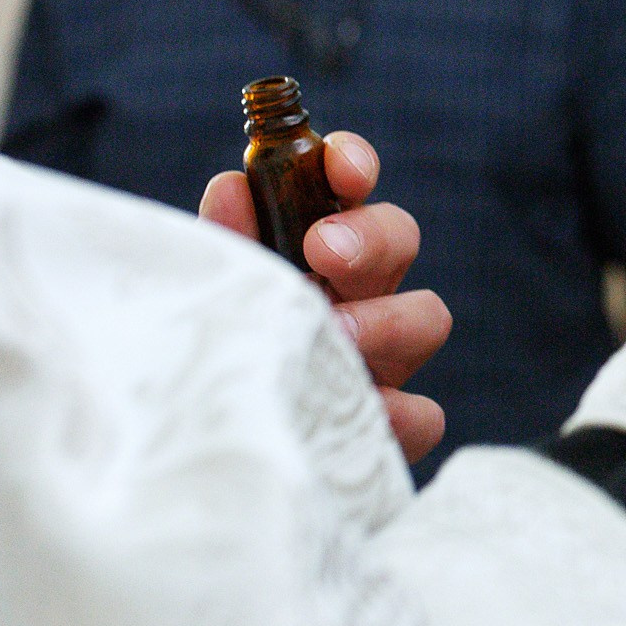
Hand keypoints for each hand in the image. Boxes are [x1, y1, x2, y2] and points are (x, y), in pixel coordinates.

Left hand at [201, 131, 449, 463]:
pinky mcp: (389, 424)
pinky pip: (424, 413)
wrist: (196, 462)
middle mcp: (357, 292)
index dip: (354, 164)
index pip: (348, 183)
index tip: (341, 170)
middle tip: (322, 251)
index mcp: (311, 247)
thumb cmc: (209, 360)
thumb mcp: (209, 295)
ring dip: (386, 319)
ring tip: (335, 338)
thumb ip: (225, 246)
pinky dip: (399, 410)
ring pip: (429, 316)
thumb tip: (234, 186)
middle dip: (369, 236)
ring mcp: (382, 357)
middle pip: (400, 238)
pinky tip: (359, 411)